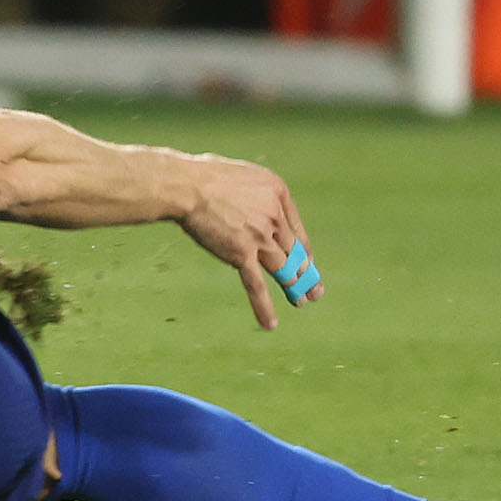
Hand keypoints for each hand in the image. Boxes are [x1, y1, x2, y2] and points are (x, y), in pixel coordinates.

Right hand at [173, 152, 322, 330]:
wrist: (185, 186)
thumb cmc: (205, 176)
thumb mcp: (244, 177)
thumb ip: (257, 196)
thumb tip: (255, 210)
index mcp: (278, 194)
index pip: (297, 230)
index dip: (304, 252)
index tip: (309, 265)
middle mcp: (274, 217)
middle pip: (294, 253)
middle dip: (306, 274)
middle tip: (316, 291)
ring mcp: (259, 237)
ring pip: (283, 269)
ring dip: (294, 288)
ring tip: (301, 302)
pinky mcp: (241, 253)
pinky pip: (256, 285)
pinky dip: (264, 307)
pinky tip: (271, 324)